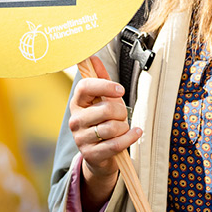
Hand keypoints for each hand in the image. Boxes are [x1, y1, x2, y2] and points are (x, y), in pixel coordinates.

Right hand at [68, 56, 142, 209]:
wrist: (101, 155)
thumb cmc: (104, 122)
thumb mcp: (104, 100)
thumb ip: (101, 79)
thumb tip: (93, 57)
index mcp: (77, 103)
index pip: (85, 87)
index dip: (105, 86)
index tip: (120, 90)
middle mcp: (75, 120)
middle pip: (105, 109)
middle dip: (121, 112)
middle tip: (122, 116)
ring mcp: (81, 138)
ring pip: (112, 127)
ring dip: (124, 127)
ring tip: (123, 128)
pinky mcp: (90, 154)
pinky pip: (116, 144)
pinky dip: (130, 138)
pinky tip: (135, 133)